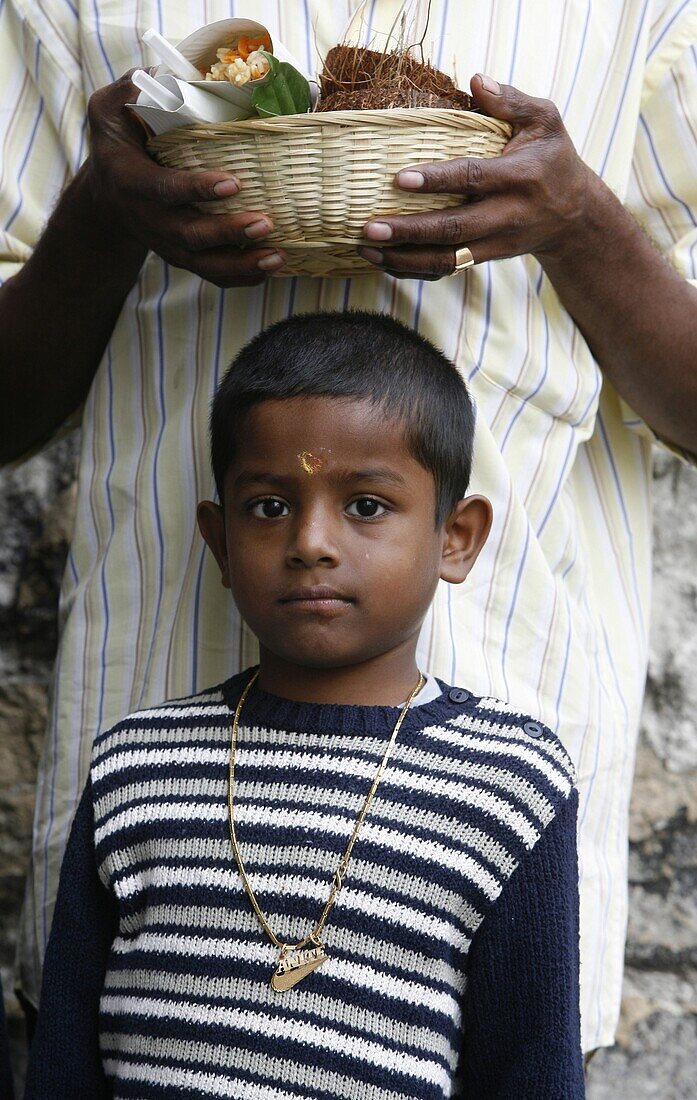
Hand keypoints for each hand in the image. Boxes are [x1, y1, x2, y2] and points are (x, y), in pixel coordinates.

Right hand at [84, 72, 284, 285]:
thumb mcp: (111, 108)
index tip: (234, 183)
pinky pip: (210, 275)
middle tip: (266, 224)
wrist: (107, 191)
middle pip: (188, 235)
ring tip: (277, 257)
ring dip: (241, 263)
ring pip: (202, 263)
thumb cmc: (119, 139)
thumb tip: (174, 77)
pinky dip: (240, 277)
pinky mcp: (181, 255)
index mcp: (128, 179)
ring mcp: (164, 242)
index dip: (196, 189)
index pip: (163, 190)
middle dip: (227, 233)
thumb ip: (135, 91)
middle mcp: (146, 218)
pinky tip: (269, 270)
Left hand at [360, 73, 595, 279]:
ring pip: (447, 260)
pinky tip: (384, 261)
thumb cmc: (553, 159)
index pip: (473, 178)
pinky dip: (413, 270)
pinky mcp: (485, 259)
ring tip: (366, 248)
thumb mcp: (545, 121)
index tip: (400, 179)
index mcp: (520, 177)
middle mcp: (507, 216)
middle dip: (410, 231)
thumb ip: (512, 101)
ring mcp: (495, 243)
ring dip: (404, 258)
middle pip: (454, 228)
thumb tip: (475, 80)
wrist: (574, 217)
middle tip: (369, 227)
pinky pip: (446, 270)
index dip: (436, 180)